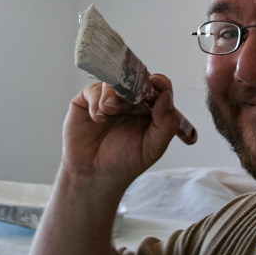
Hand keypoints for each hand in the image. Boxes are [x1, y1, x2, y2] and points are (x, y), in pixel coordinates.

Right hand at [62, 73, 182, 190]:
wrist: (94, 176)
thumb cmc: (125, 163)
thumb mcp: (152, 147)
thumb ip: (166, 123)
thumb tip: (167, 96)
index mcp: (150, 109)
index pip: (159, 87)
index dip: (159, 82)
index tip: (157, 84)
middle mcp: (130, 100)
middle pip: (136, 78)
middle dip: (134, 85)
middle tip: (131, 97)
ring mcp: (109, 98)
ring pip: (115, 80)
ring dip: (114, 93)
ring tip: (110, 110)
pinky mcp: (88, 100)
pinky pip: (95, 89)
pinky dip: (97, 101)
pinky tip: (98, 118)